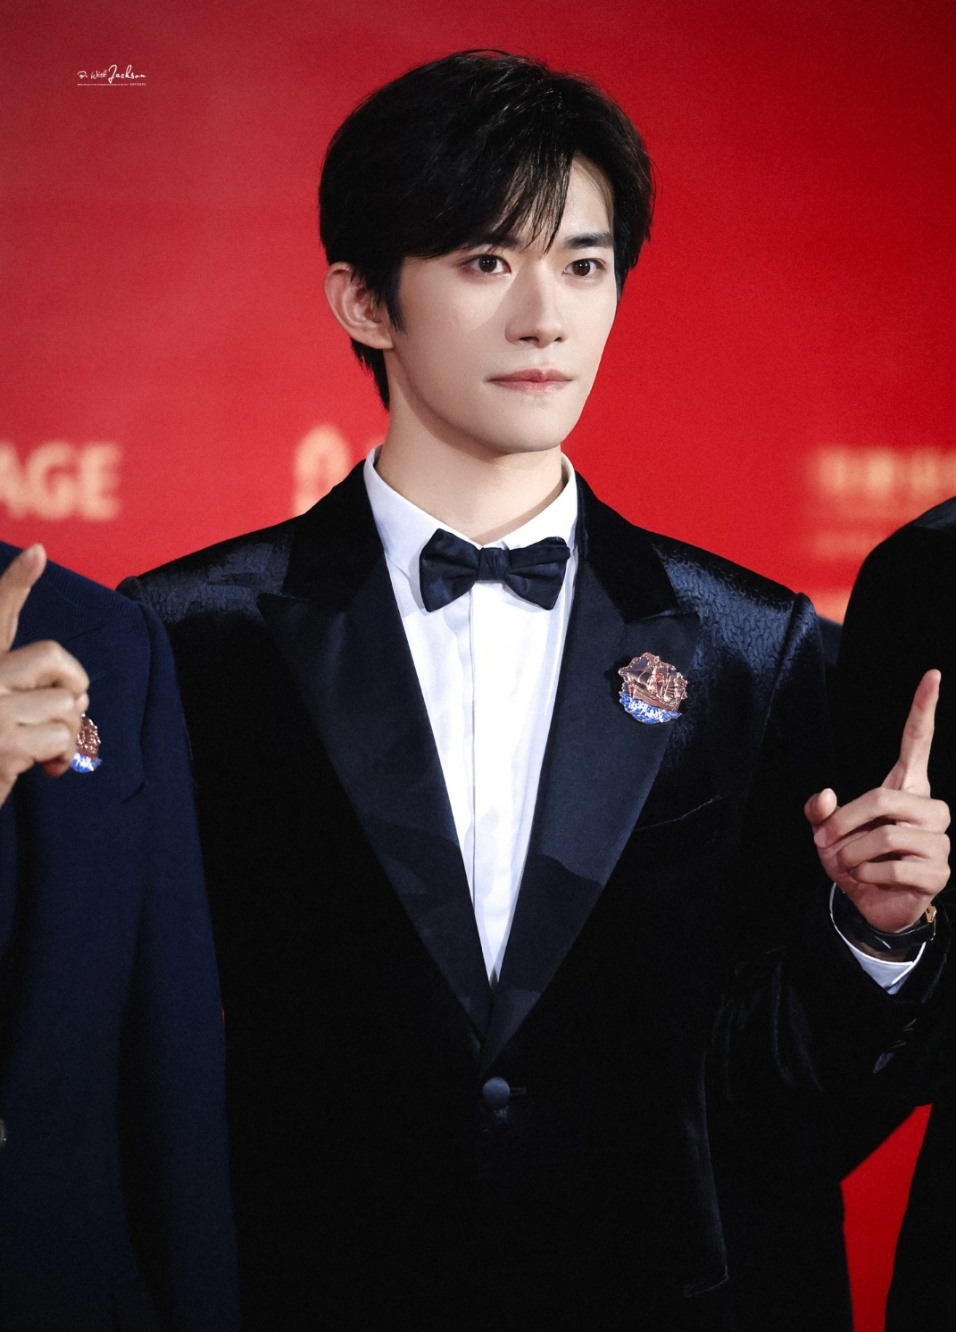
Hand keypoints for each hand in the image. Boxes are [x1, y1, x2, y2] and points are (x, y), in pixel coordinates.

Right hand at [0, 545, 89, 806]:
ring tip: (43, 749)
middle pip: (51, 658)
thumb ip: (24, 695)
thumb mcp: (3, 717)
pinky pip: (63, 740)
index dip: (15, 583)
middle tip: (67, 708)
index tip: (38, 552)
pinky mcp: (2, 747)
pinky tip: (41, 769)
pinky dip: (63, 757)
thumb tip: (79, 696)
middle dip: (72, 684)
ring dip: (67, 731)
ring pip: (65, 704)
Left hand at [805, 670, 950, 932]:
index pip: (918, 742)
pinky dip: (869, 875)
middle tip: (826, 844)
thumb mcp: (827, 832)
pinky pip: (895, 867)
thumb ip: (819, 811)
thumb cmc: (853, 858)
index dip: (923, 709)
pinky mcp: (939, 872)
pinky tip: (870, 879)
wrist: (867, 903)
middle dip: (845, 823)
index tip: (931, 675)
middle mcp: (930, 808)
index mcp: (906, 787)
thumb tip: (824, 796)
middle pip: (884, 799)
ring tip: (849, 863)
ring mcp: (940, 840)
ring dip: (854, 853)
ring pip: (888, 835)